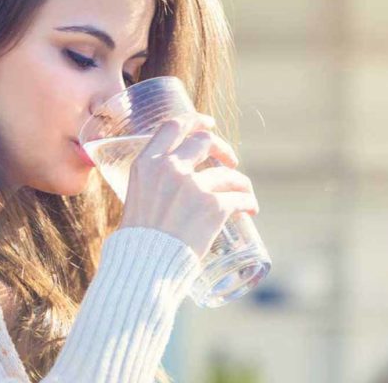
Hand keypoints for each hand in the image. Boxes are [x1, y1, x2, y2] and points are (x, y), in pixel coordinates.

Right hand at [119, 112, 258, 258]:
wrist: (144, 267)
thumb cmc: (138, 241)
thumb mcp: (137, 199)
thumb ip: (153, 184)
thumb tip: (172, 181)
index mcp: (146, 163)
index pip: (173, 126)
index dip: (195, 120)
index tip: (208, 123)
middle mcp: (170, 168)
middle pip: (205, 141)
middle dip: (222, 149)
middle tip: (230, 161)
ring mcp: (193, 186)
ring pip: (229, 173)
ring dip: (240, 182)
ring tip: (244, 194)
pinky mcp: (213, 206)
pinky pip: (240, 197)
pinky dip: (248, 202)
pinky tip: (251, 210)